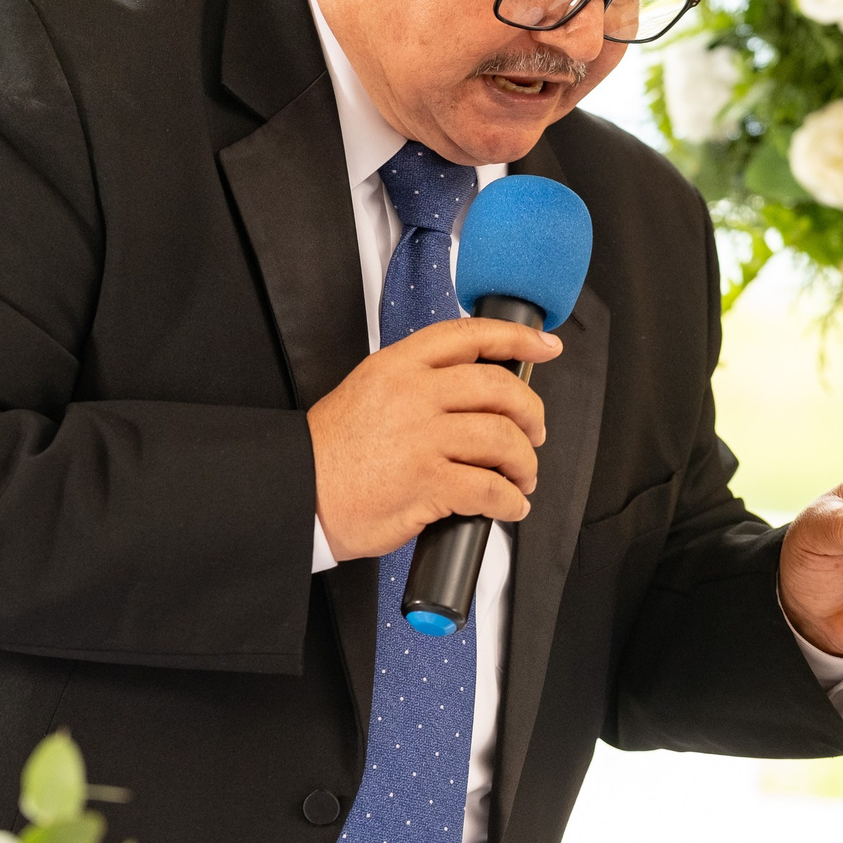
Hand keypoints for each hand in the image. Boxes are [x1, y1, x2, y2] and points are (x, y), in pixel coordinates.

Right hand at [307, 318, 561, 559]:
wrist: (297, 492)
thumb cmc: (330, 453)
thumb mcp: (367, 391)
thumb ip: (416, 384)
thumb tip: (473, 395)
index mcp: (398, 366)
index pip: (469, 335)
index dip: (516, 337)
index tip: (545, 345)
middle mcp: (412, 395)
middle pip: (499, 388)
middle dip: (531, 413)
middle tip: (534, 432)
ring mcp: (421, 438)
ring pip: (502, 438)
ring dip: (524, 462)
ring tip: (522, 476)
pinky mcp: (426, 483)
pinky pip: (490, 488)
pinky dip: (510, 500)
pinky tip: (508, 506)